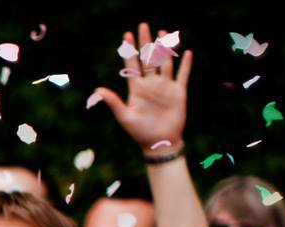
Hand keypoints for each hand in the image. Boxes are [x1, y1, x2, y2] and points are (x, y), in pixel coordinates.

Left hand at [92, 23, 190, 153]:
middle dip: (145, 42)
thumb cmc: (140, 132)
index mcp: (137, 89)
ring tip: (162, 33)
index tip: (127, 35)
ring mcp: (165, 87)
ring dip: (164, 48)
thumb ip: (113, 102)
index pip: (132, 64)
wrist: (159, 143)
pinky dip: (185, 65)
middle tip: (143, 26)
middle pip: (148, 59)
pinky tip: (187, 52)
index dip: (129, 50)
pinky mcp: (178, 92)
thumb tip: (97, 90)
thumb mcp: (125, 117)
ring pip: (165, 62)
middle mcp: (151, 84)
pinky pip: (182, 75)